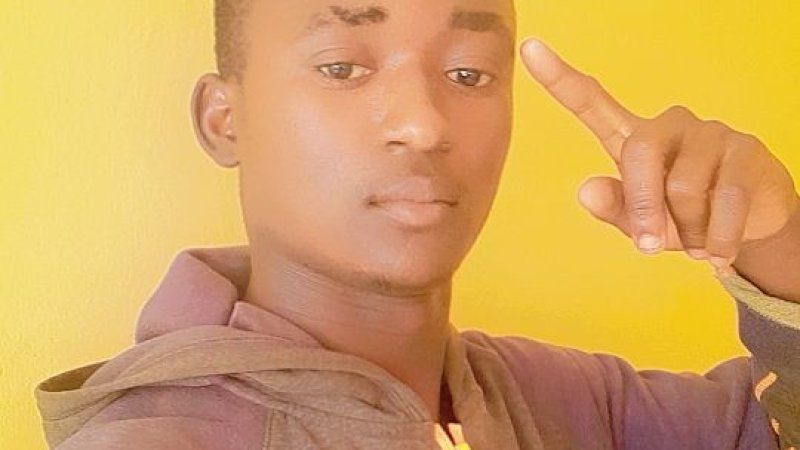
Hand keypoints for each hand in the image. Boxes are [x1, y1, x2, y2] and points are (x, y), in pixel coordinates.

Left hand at [520, 38, 799, 273]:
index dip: (559, 78)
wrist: (749, 223)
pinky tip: (718, 252)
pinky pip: (725, 200)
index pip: (592, 103)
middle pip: (639, 155)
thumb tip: (586, 191)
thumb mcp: (641, 223)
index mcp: (631, 139)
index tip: (529, 50)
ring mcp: (709, 132)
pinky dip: (717, 237)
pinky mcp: (745, 149)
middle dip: (643, 209)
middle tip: (647, 247)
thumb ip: (615, 208)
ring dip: (687, 231)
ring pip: (684, 186)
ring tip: (697, 244)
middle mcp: (667, 125)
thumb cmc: (682, 219)